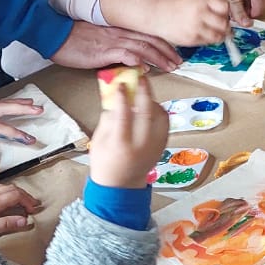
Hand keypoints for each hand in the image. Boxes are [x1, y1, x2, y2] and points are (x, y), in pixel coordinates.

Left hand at [0, 184, 43, 239]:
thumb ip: (7, 223)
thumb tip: (25, 220)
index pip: (17, 195)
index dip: (28, 200)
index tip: (32, 209)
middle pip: (13, 188)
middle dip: (25, 195)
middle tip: (32, 203)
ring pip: (5, 186)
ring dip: (16, 192)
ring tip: (22, 200)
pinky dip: (6, 191)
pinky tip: (5, 197)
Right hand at [49, 21, 182, 72]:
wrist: (55, 34)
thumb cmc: (74, 39)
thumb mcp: (100, 39)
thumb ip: (116, 46)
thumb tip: (132, 59)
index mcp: (119, 30)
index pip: (147, 34)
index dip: (163, 43)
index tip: (174, 53)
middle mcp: (120, 33)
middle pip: (151, 39)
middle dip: (168, 51)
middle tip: (179, 62)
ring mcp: (113, 41)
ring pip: (143, 47)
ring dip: (159, 58)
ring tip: (171, 67)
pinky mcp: (104, 50)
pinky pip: (125, 54)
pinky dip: (137, 61)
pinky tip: (145, 68)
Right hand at [88, 71, 166, 189]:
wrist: (121, 186)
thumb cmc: (105, 162)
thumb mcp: (99, 141)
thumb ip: (108, 118)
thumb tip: (116, 95)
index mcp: (121, 143)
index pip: (124, 114)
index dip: (123, 96)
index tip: (121, 84)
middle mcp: (141, 144)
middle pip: (148, 111)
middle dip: (145, 91)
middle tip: (141, 78)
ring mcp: (155, 145)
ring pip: (161, 116)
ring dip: (153, 101)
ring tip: (144, 94)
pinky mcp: (163, 146)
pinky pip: (165, 123)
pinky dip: (159, 111)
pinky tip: (150, 107)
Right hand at [153, 0, 232, 46]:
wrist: (156, 14)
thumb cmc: (175, 6)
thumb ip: (209, 4)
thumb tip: (225, 12)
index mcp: (201, 1)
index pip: (224, 7)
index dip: (226, 12)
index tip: (224, 14)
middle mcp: (200, 14)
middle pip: (224, 23)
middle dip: (225, 26)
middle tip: (223, 26)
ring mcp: (196, 27)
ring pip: (218, 36)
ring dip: (220, 35)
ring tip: (216, 33)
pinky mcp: (191, 39)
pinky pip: (208, 42)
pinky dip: (209, 40)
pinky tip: (204, 35)